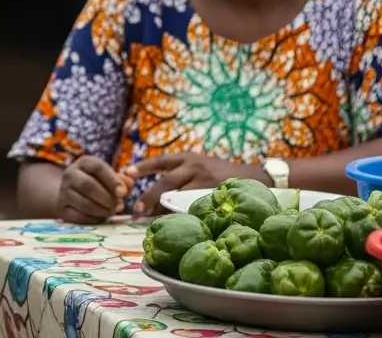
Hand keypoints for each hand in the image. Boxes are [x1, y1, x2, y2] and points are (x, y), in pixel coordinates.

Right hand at [57, 155, 133, 224]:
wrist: (72, 193)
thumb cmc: (97, 183)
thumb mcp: (108, 177)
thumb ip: (121, 180)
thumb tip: (129, 185)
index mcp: (83, 162)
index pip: (97, 167)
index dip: (112, 180)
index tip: (124, 193)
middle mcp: (70, 173)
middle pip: (89, 185)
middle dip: (107, 198)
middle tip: (119, 206)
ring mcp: (64, 191)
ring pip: (85, 203)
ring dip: (103, 211)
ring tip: (112, 211)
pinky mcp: (62, 208)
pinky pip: (80, 217)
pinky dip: (95, 219)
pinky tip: (102, 217)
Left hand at [129, 154, 265, 213]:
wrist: (254, 176)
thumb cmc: (221, 173)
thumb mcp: (201, 165)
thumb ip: (182, 175)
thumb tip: (159, 198)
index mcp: (188, 158)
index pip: (161, 161)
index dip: (143, 167)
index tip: (126, 172)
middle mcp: (194, 166)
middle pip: (166, 182)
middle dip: (148, 195)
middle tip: (136, 208)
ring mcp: (205, 180)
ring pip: (178, 196)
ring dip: (163, 209)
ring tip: (151, 219)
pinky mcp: (215, 194)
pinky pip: (194, 206)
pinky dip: (182, 214)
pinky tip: (176, 223)